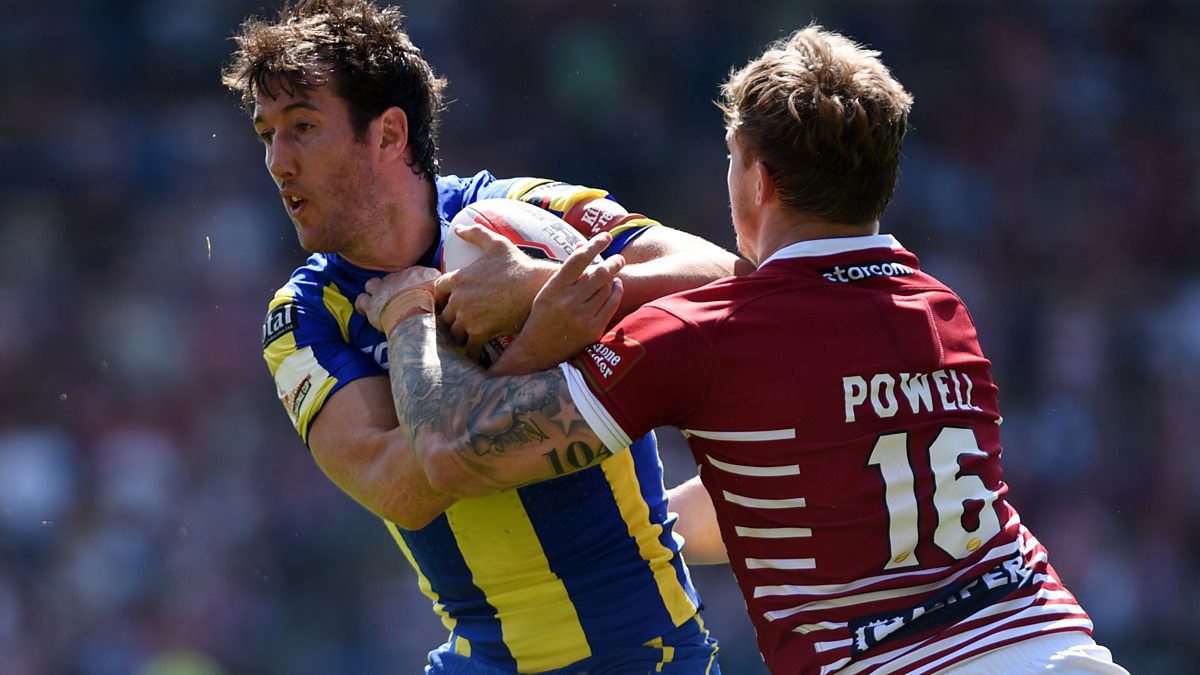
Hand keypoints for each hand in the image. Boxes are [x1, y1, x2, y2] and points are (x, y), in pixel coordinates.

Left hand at [355, 266, 441, 333]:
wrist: (415, 312)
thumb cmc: (431, 302)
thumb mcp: (441, 286)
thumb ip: (440, 282)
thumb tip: (442, 281)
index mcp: (413, 273)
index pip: (410, 274)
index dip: (410, 284)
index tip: (414, 292)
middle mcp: (395, 278)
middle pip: (391, 278)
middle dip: (392, 287)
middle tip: (398, 299)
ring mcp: (381, 290)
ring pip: (372, 284)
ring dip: (375, 292)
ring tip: (380, 301)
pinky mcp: (371, 304)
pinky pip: (361, 300)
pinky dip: (363, 305)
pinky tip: (367, 310)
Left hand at [435, 224, 556, 359]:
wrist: (536, 287)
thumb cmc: (517, 264)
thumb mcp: (496, 243)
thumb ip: (476, 233)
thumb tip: (459, 228)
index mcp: (458, 278)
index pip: (438, 291)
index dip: (442, 298)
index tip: (449, 303)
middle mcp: (459, 299)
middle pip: (444, 315)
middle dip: (451, 320)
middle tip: (460, 324)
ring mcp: (468, 317)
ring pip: (454, 334)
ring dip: (460, 337)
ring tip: (469, 339)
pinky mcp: (481, 333)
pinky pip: (470, 349)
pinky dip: (472, 354)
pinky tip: (476, 356)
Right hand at [491, 232, 623, 374]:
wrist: (536, 350)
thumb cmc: (542, 315)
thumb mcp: (547, 291)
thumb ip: (566, 271)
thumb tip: (584, 247)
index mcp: (554, 288)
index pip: (579, 259)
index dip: (595, 244)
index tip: (605, 237)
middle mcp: (568, 301)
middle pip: (599, 273)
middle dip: (613, 262)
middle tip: (619, 258)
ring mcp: (582, 316)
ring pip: (607, 287)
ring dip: (614, 277)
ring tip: (614, 273)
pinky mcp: (593, 329)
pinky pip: (612, 304)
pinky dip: (617, 292)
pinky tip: (616, 286)